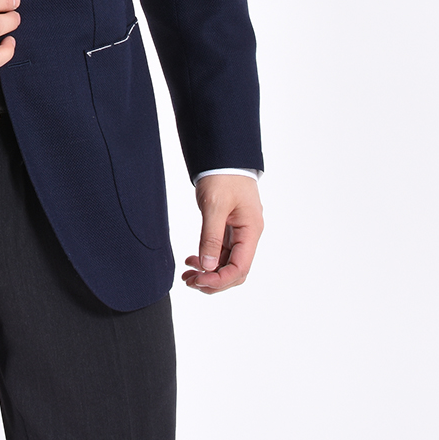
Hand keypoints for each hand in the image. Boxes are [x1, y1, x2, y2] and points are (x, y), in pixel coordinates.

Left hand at [182, 175, 262, 293]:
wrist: (222, 157)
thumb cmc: (222, 176)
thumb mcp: (214, 206)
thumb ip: (211, 237)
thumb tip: (208, 266)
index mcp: (251, 231)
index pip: (240, 268)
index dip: (220, 280)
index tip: (199, 281)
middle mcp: (248, 235)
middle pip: (235, 271)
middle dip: (213, 280)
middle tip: (190, 281)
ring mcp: (239, 232)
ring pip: (227, 263)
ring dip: (209, 272)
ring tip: (188, 275)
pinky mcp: (229, 228)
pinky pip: (221, 252)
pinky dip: (208, 259)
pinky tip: (193, 260)